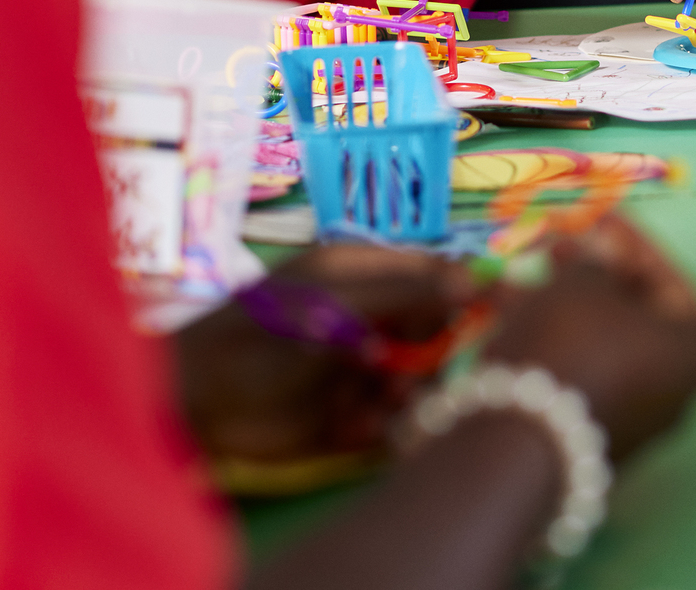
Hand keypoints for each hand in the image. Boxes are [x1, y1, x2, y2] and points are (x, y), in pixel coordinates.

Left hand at [172, 244, 477, 463]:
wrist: (197, 401)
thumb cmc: (259, 335)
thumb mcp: (337, 303)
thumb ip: (407, 291)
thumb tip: (477, 280)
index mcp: (364, 271)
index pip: (435, 273)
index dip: (466, 293)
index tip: (498, 315)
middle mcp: (370, 315)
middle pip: (436, 330)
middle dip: (435, 353)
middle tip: (414, 371)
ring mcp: (362, 365)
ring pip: (422, 378)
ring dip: (411, 392)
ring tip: (382, 401)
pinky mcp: (351, 413)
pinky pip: (393, 419)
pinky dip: (383, 424)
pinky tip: (358, 425)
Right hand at [486, 215, 695, 460]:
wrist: (519, 442)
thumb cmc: (571, 344)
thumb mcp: (584, 282)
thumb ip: (599, 255)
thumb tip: (605, 247)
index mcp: (694, 348)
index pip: (667, 277)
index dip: (628, 238)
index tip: (595, 212)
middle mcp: (675, 386)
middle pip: (631, 308)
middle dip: (586, 267)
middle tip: (550, 239)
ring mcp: (634, 414)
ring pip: (596, 336)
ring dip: (557, 295)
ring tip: (516, 267)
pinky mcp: (592, 431)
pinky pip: (577, 366)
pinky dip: (548, 332)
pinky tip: (505, 305)